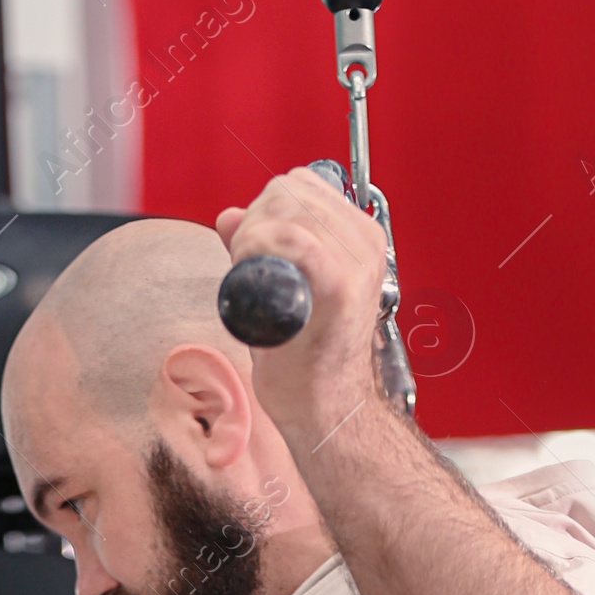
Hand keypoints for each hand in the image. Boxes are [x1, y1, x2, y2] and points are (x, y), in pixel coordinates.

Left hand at [216, 168, 387, 450]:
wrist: (324, 411)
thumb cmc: (305, 360)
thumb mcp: (284, 289)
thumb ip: (261, 245)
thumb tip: (229, 215)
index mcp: (359, 236)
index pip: (299, 183)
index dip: (264, 209)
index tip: (252, 250)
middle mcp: (365, 242)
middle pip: (287, 189)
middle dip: (254, 222)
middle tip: (250, 273)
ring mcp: (357, 262)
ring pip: (284, 206)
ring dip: (251, 239)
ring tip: (255, 285)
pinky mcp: (341, 286)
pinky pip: (291, 237)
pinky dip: (259, 250)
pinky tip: (255, 284)